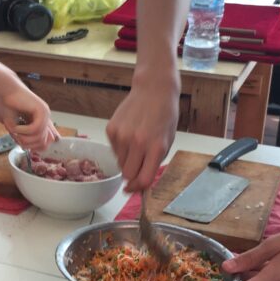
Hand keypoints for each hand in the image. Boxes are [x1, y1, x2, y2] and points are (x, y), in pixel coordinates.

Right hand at [1, 87, 58, 151]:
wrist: (7, 90)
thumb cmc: (9, 105)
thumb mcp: (16, 125)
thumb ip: (23, 135)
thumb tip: (27, 148)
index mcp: (42, 119)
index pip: (47, 141)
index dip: (36, 147)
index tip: (23, 145)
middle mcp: (46, 117)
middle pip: (43, 141)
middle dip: (29, 144)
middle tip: (18, 140)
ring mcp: (45, 113)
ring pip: (39, 136)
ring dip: (25, 138)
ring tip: (15, 133)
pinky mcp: (41, 110)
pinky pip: (35, 128)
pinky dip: (24, 131)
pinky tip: (16, 128)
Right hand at [106, 76, 179, 191]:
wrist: (153, 90)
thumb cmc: (164, 115)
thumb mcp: (167, 140)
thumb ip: (155, 161)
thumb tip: (141, 181)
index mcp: (156, 147)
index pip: (143, 179)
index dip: (137, 189)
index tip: (133, 190)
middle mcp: (138, 143)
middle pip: (128, 174)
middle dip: (132, 174)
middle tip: (137, 164)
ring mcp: (122, 136)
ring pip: (119, 163)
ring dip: (127, 159)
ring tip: (136, 143)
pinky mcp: (111, 129)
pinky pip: (113, 150)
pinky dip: (120, 147)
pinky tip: (129, 134)